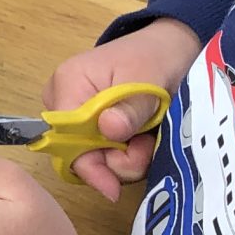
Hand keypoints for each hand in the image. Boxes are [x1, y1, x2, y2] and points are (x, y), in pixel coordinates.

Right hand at [41, 17, 203, 201]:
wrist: (171, 48)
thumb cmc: (157, 57)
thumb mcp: (148, 80)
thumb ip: (129, 109)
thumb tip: (108, 130)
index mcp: (68, 84)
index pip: (64, 138)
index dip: (88, 165)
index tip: (115, 187)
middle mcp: (63, 102)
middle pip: (78, 153)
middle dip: (116, 159)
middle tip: (146, 146)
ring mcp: (76, 116)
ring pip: (94, 158)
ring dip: (126, 157)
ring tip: (148, 138)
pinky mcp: (92, 126)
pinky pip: (103, 153)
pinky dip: (126, 153)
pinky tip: (143, 139)